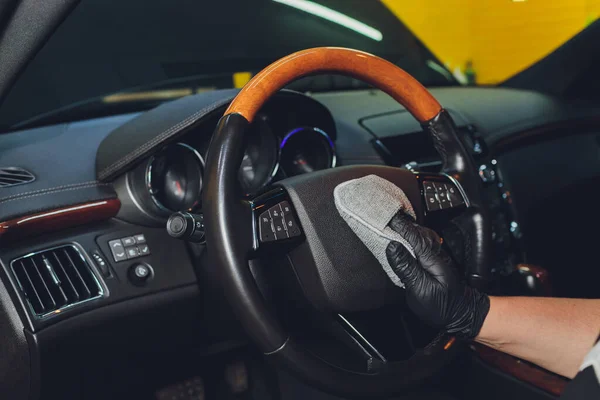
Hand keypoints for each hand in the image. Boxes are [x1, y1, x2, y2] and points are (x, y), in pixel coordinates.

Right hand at [386, 212, 489, 338]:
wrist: (461, 316)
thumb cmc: (442, 306)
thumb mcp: (420, 289)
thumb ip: (406, 267)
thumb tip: (392, 246)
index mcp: (430, 259)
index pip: (413, 237)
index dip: (399, 226)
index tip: (387, 217)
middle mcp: (434, 255)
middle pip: (418, 233)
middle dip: (403, 224)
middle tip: (386, 217)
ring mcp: (436, 259)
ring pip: (422, 237)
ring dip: (408, 229)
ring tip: (393, 224)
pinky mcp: (434, 264)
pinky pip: (423, 245)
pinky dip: (413, 238)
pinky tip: (405, 239)